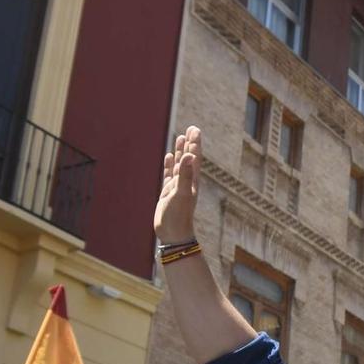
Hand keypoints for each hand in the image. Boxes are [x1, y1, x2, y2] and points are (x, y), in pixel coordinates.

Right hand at [155, 126, 202, 242]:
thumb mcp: (181, 194)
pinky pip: (169, 174)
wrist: (174, 235)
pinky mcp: (168, 193)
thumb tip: (189, 156)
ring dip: (180, 152)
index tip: (194, 129)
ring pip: (179, 164)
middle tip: (191, 128)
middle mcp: (186, 182)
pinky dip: (169, 165)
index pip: (194, 157)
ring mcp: (177, 187)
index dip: (195, 144)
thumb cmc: (178, 217)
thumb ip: (185, 175)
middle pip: (189, 158)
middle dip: (189, 144)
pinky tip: (168, 157)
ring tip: (180, 137)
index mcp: (192, 180)